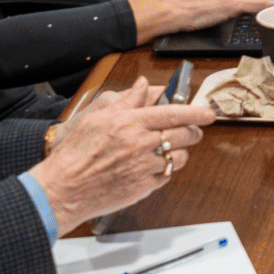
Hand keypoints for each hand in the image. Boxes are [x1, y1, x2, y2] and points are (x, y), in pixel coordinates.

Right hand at [29, 80, 215, 226]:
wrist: (64, 189)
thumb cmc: (76, 153)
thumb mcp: (98, 117)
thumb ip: (127, 101)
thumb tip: (143, 85)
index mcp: (132, 123)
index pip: (174, 113)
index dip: (196, 112)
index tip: (209, 112)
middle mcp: (142, 144)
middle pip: (184, 135)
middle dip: (193, 132)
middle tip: (191, 131)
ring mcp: (144, 168)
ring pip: (179, 157)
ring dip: (179, 152)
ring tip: (168, 149)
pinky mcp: (143, 187)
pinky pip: (166, 176)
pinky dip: (164, 170)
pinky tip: (152, 167)